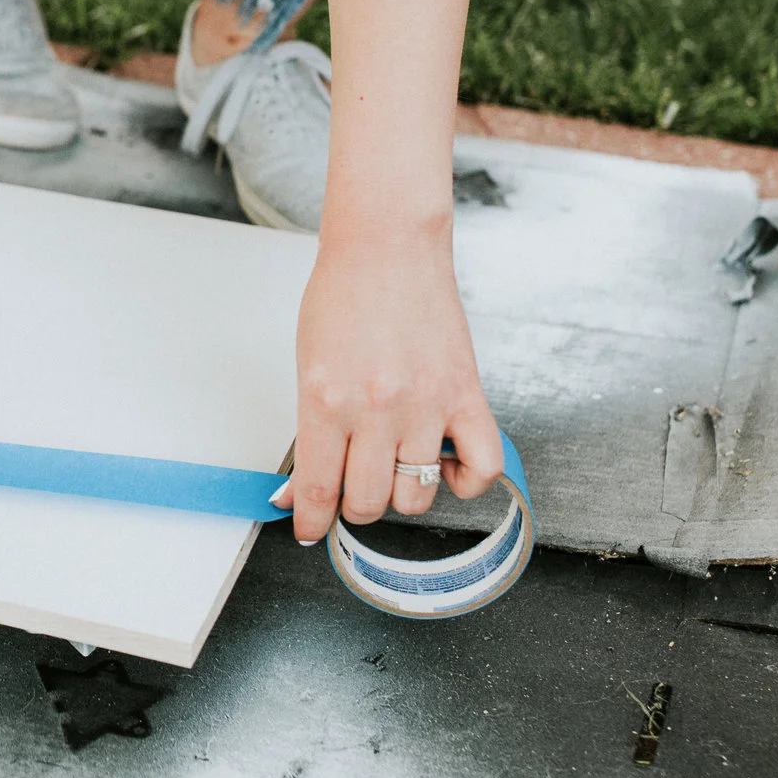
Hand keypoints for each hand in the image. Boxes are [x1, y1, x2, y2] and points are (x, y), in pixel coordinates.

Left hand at [280, 219, 501, 543]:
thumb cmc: (342, 298)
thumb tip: (297, 493)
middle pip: (368, 503)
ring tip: (394, 463)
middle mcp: (376, 410)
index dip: (310, 523)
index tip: (309, 530)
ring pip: (417, 496)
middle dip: (354, 506)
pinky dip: (465, 482)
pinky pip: (480, 468)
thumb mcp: (307, 366)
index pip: (317, 491)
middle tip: (352, 483)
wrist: (388, 247)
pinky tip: (445, 464)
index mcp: (325, 402)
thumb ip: (307, 432)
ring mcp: (426, 405)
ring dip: (402, 492)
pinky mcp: (466, 395)